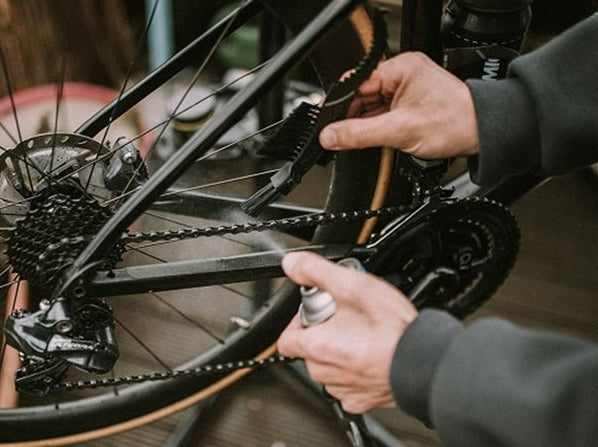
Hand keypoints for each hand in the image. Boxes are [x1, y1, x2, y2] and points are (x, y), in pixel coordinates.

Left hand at [277, 252, 417, 413]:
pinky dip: (356, 371)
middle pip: (309, 349)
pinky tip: (371, 356)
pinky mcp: (360, 400)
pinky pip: (348, 384)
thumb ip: (317, 272)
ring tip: (363, 336)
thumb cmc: (392, 330)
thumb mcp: (354, 286)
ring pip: (329, 367)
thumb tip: (293, 263)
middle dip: (324, 333)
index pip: (286, 339)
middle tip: (348, 319)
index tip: (318, 313)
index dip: (300, 322)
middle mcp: (324, 372)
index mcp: (316, 346)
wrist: (423, 362)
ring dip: (339, 352)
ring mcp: (343, 389)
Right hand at [319, 52, 478, 158]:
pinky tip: (383, 138)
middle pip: (361, 97)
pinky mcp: (409, 104)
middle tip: (348, 138)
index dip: (340, 107)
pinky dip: (379, 128)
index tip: (328, 125)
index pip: (356, 85)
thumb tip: (330, 136)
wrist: (481, 134)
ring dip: (368, 125)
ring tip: (380, 138)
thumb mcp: (399, 131)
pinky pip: (383, 114)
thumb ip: (359, 134)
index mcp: (399, 68)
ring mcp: (405, 89)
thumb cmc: (454, 123)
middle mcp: (401, 74)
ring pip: (371, 108)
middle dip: (354, 119)